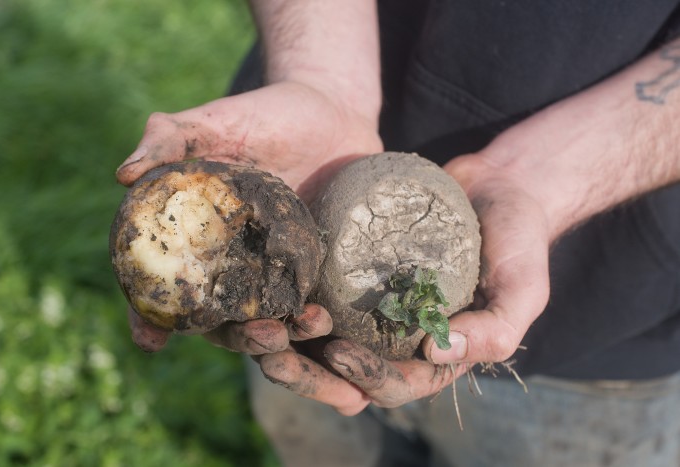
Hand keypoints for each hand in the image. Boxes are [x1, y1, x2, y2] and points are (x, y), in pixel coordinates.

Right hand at [121, 81, 381, 354]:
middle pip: (225, 319)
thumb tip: (123, 174)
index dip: (151, 317)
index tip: (151, 341)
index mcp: (196, 238)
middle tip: (264, 335)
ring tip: (310, 325)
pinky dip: (319, 321)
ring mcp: (275, 270)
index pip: (166, 285)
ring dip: (287, 336)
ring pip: (272, 320)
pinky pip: (314, 302)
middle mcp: (232, 264)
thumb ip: (169, 138)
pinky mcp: (316, 269)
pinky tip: (333, 322)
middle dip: (240, 337)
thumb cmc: (264, 116)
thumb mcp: (214, 121)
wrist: (331, 112)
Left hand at [255, 152, 551, 414]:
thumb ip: (497, 329)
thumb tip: (435, 356)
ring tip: (259, 325)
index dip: (366, 378)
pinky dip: (294, 295)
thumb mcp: (523, 287)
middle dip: (309, 372)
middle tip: (274, 353)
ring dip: (289, 341)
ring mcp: (375, 305)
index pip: (395, 385)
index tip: (339, 353)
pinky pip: (320, 291)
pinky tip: (270, 283)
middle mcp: (399, 336)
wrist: (499, 187)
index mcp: (435, 355)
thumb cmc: (518, 241)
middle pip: (346, 371)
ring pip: (322, 338)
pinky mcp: (357, 272)